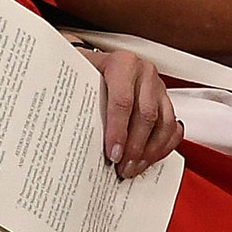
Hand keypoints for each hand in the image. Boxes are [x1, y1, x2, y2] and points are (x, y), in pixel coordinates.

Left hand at [81, 48, 180, 177]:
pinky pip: (173, 126)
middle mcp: (144, 74)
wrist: (98, 64)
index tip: (112, 153)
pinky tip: (149, 159)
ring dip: (150, 150)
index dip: (118, 131)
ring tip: (134, 168)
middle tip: (123, 167)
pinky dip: (164, 146)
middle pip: (146, 115)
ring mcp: (158, 87)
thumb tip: (59, 120)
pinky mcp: (166, 101)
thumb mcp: (77, 75)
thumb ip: (72, 95)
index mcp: (123, 64)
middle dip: (135, 147)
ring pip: (164, 123)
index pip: (123, 101)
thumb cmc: (86, 72)